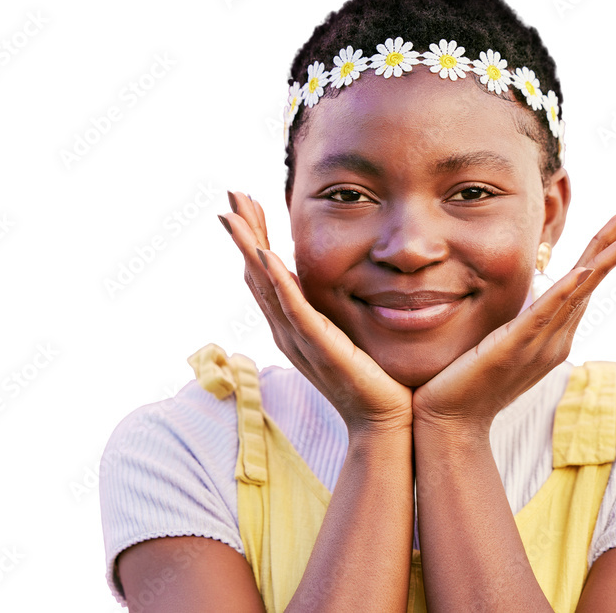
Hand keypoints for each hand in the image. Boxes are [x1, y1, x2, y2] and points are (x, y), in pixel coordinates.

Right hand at [219, 191, 412, 433]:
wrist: (384, 420)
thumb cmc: (376, 380)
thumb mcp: (352, 333)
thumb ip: (342, 309)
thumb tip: (354, 281)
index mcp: (295, 324)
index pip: (267, 273)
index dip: (254, 237)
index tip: (247, 204)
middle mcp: (288, 330)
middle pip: (255, 273)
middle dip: (243, 232)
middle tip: (230, 195)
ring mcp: (299, 338)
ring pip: (265, 284)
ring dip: (248, 246)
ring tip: (233, 214)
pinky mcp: (318, 345)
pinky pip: (292, 307)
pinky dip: (276, 280)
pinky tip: (265, 253)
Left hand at [412, 211, 615, 435]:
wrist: (451, 421)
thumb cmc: (466, 382)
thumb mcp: (498, 342)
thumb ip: (516, 320)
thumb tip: (521, 295)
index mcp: (552, 336)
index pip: (581, 287)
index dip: (600, 255)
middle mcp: (555, 340)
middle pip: (588, 284)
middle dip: (611, 247)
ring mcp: (539, 346)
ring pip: (576, 295)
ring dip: (600, 263)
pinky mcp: (515, 349)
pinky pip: (545, 315)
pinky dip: (565, 292)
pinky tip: (582, 271)